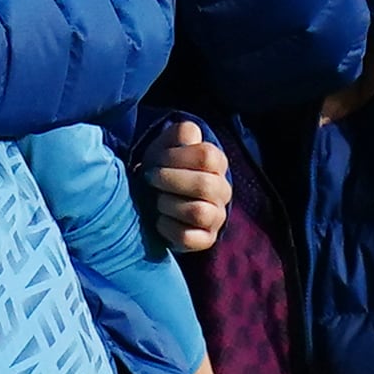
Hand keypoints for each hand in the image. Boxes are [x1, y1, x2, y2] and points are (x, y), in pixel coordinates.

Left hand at [147, 119, 227, 254]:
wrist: (154, 199)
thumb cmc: (162, 168)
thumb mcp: (168, 144)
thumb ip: (181, 133)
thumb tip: (191, 135)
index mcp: (217, 163)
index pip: (206, 156)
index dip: (176, 157)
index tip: (157, 160)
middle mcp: (222, 190)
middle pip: (204, 185)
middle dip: (169, 181)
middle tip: (151, 179)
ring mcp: (216, 217)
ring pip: (198, 212)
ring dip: (169, 204)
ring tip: (157, 201)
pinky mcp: (206, 239)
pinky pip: (189, 237)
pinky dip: (167, 228)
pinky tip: (159, 220)